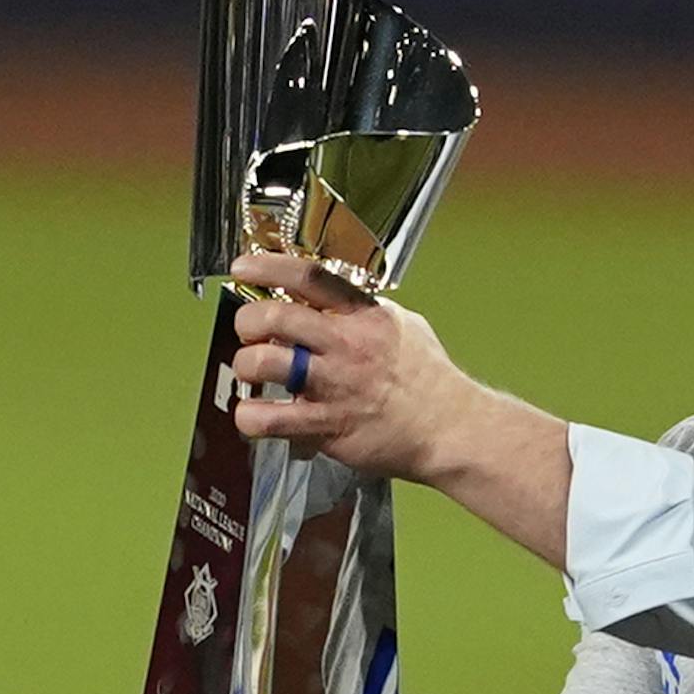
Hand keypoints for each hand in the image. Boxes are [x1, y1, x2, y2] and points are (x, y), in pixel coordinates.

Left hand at [225, 252, 478, 483]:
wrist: (450, 428)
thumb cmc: (429, 380)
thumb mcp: (405, 326)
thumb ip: (365, 312)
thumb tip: (336, 300)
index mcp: (364, 316)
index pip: (309, 276)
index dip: (268, 265)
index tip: (243, 266)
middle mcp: (346, 345)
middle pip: (275, 316)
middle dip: (247, 321)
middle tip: (248, 332)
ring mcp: (334, 386)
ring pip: (265, 363)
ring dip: (245, 365)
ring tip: (252, 372)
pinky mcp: (327, 425)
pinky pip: (271, 419)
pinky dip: (250, 418)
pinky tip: (253, 416)